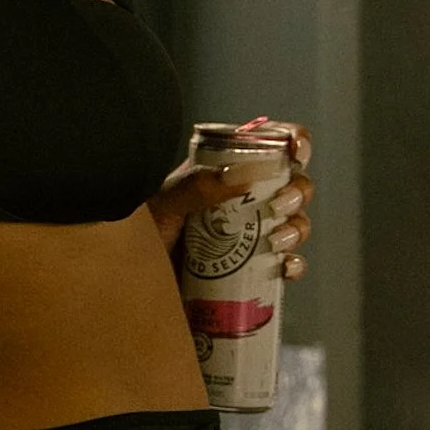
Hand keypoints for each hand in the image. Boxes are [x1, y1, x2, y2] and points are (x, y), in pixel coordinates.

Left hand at [149, 132, 313, 282]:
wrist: (132, 288)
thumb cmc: (140, 237)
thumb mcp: (163, 205)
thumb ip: (195, 186)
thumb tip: (240, 174)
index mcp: (222, 173)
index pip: (265, 145)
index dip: (291, 141)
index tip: (296, 152)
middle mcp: (242, 200)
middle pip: (291, 183)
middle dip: (298, 191)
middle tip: (281, 204)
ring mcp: (251, 235)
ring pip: (295, 222)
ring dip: (297, 228)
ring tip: (277, 241)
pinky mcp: (253, 270)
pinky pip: (287, 264)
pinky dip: (294, 265)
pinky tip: (286, 267)